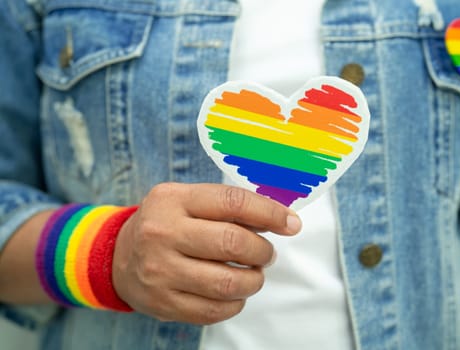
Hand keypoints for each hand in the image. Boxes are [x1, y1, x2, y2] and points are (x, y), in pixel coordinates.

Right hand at [112, 183, 301, 323]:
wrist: (118, 257)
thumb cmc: (165, 223)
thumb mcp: (186, 200)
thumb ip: (226, 205)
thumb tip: (277, 219)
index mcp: (173, 200)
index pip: (233, 202)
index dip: (270, 213)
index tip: (290, 223)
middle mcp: (163, 233)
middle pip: (233, 243)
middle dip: (263, 250)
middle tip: (266, 253)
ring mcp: (161, 271)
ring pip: (228, 282)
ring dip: (253, 279)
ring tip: (253, 273)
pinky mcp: (163, 303)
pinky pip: (215, 310)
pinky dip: (236, 302)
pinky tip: (234, 292)